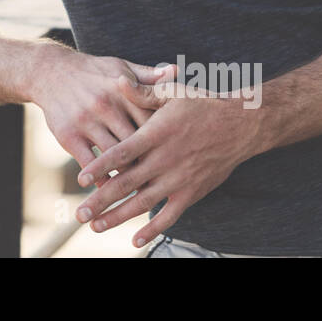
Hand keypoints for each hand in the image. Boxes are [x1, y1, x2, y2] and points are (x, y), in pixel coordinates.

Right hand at [29, 48, 178, 188]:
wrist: (50, 72)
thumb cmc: (93, 72)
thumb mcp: (120, 67)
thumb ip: (148, 75)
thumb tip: (176, 71)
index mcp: (123, 90)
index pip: (151, 118)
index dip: (166, 137)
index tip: (179, 153)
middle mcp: (106, 106)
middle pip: (136, 141)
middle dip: (151, 161)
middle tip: (166, 179)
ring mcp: (87, 122)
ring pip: (114, 156)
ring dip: (128, 175)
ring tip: (143, 191)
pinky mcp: (69, 136)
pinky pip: (90, 164)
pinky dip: (102, 178)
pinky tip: (112, 187)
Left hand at [72, 81, 263, 247]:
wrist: (242, 126)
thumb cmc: (203, 105)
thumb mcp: (172, 93)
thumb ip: (142, 91)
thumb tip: (117, 80)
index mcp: (156, 134)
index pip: (122, 153)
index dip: (100, 166)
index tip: (80, 178)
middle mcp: (165, 160)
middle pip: (127, 183)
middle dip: (101, 200)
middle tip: (80, 213)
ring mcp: (178, 180)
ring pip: (143, 203)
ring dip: (118, 216)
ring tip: (95, 226)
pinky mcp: (192, 193)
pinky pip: (170, 216)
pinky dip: (153, 230)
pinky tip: (135, 240)